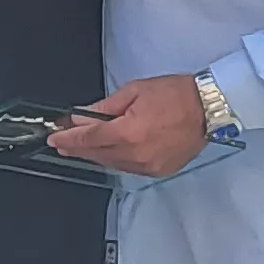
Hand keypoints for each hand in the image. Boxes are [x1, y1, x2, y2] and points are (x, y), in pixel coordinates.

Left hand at [46, 73, 211, 176]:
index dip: (68, 139)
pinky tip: (109, 152)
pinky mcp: (158, 171)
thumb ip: (106, 107)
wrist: (208, 109)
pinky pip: (128, 168)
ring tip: (82, 147)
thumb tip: (84, 117)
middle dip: (78, 148)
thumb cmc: (176, 95)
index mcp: (129, 132)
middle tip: (62, 142)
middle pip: (97, 154)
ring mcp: (148, 166)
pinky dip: (116, 160)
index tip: (54, 137)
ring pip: (112, 164)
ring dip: (96, 155)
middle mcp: (136, 154)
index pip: (89, 138)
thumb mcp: (135, 91)